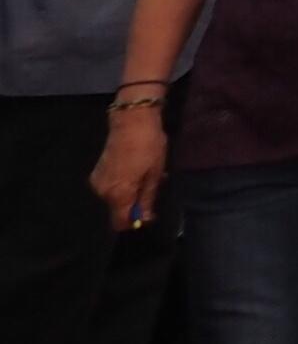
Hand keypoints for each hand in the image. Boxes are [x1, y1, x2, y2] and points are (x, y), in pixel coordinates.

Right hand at [90, 107, 166, 232]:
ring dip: (130, 192)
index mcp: (118, 195)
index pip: (120, 223)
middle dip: (135, 204)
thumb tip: (144, 218)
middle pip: (118, 210)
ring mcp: (97, 182)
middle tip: (152, 187)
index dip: (135, 222)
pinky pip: (111, 187)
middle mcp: (102, 193)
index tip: (149, 214)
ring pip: (115, 198)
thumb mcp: (154, 173)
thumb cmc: (148, 146)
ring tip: (146, 175)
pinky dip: (122, 184)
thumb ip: (146, 198)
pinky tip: (135, 170)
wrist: (131, 120)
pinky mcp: (96, 172)